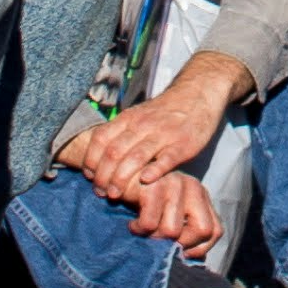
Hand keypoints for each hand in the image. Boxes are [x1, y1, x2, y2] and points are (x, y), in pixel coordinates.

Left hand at [58, 54, 249, 212]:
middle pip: (114, 152)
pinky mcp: (183, 144)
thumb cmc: (164, 111)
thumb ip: (120, 133)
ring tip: (115, 194)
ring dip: (121, 178)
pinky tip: (146, 181)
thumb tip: (97, 159)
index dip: (91, 160)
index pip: (101, 138)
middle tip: (100, 192)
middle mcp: (143, 125)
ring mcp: (164, 134)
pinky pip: (167, 158)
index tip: (88, 176)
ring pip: (136, 157)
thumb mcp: (138, 115)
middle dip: (103, 176)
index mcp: (129, 118)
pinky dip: (155, 170)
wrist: (199, 93)